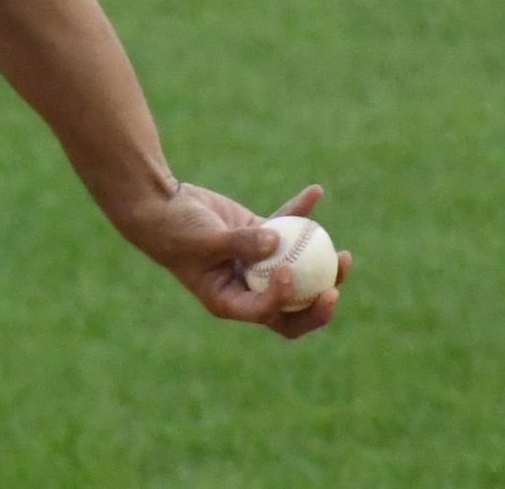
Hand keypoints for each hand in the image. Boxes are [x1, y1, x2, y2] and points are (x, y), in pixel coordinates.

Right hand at [131, 182, 350, 338]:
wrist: (160, 204)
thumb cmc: (175, 229)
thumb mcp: (205, 240)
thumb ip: (241, 243)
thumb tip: (279, 241)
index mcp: (230, 301)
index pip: (266, 313)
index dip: (284, 300)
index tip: (288, 272)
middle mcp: (247, 287)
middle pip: (291, 306)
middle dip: (317, 301)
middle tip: (335, 288)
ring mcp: (255, 263)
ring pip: (297, 270)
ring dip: (321, 264)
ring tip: (344, 256)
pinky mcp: (258, 236)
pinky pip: (286, 228)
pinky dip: (300, 213)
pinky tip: (315, 192)